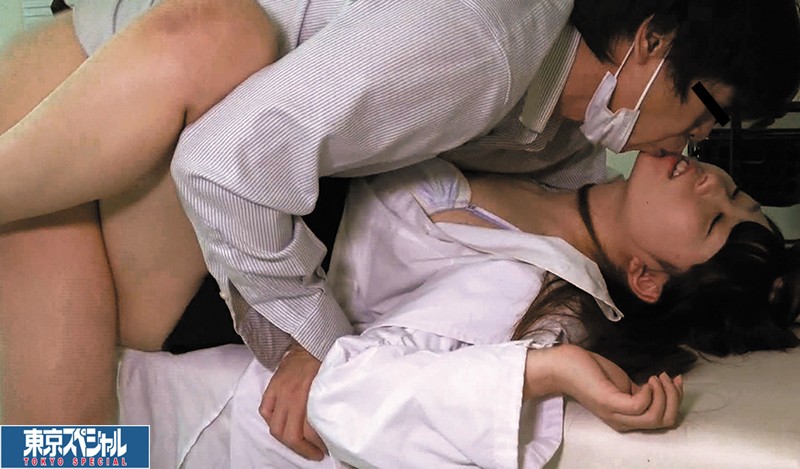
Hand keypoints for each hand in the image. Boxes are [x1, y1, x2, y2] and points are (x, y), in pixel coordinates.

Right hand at [260, 342, 327, 459]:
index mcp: (309, 394)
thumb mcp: (333, 382)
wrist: (312, 339)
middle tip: (316, 452)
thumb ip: (329, 403)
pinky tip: (283, 427)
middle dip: (303, 449)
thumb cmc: (327, 360)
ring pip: (277, 428)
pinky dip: (272, 422)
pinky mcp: (271, 387)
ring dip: (289, 441)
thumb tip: (335, 425)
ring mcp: (279, 392)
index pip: (308, 431)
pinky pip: (265, 411)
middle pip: (291, 435)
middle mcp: (291, 395)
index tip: (326, 449)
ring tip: (301, 445)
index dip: (317, 445)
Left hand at [526, 345, 682, 431]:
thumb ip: (641, 393)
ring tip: (655, 376)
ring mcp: (615, 413)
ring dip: (663, 393)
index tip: (675, 380)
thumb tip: (663, 390)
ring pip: (656, 417)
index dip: (676, 402)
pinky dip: (649, 392)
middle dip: (674, 398)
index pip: (663, 422)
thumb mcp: (623, 385)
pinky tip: (644, 380)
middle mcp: (623, 422)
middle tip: (665, 377)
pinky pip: (640, 405)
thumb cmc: (591, 372)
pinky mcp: (609, 401)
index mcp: (627, 419)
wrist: (563, 366)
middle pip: (664, 422)